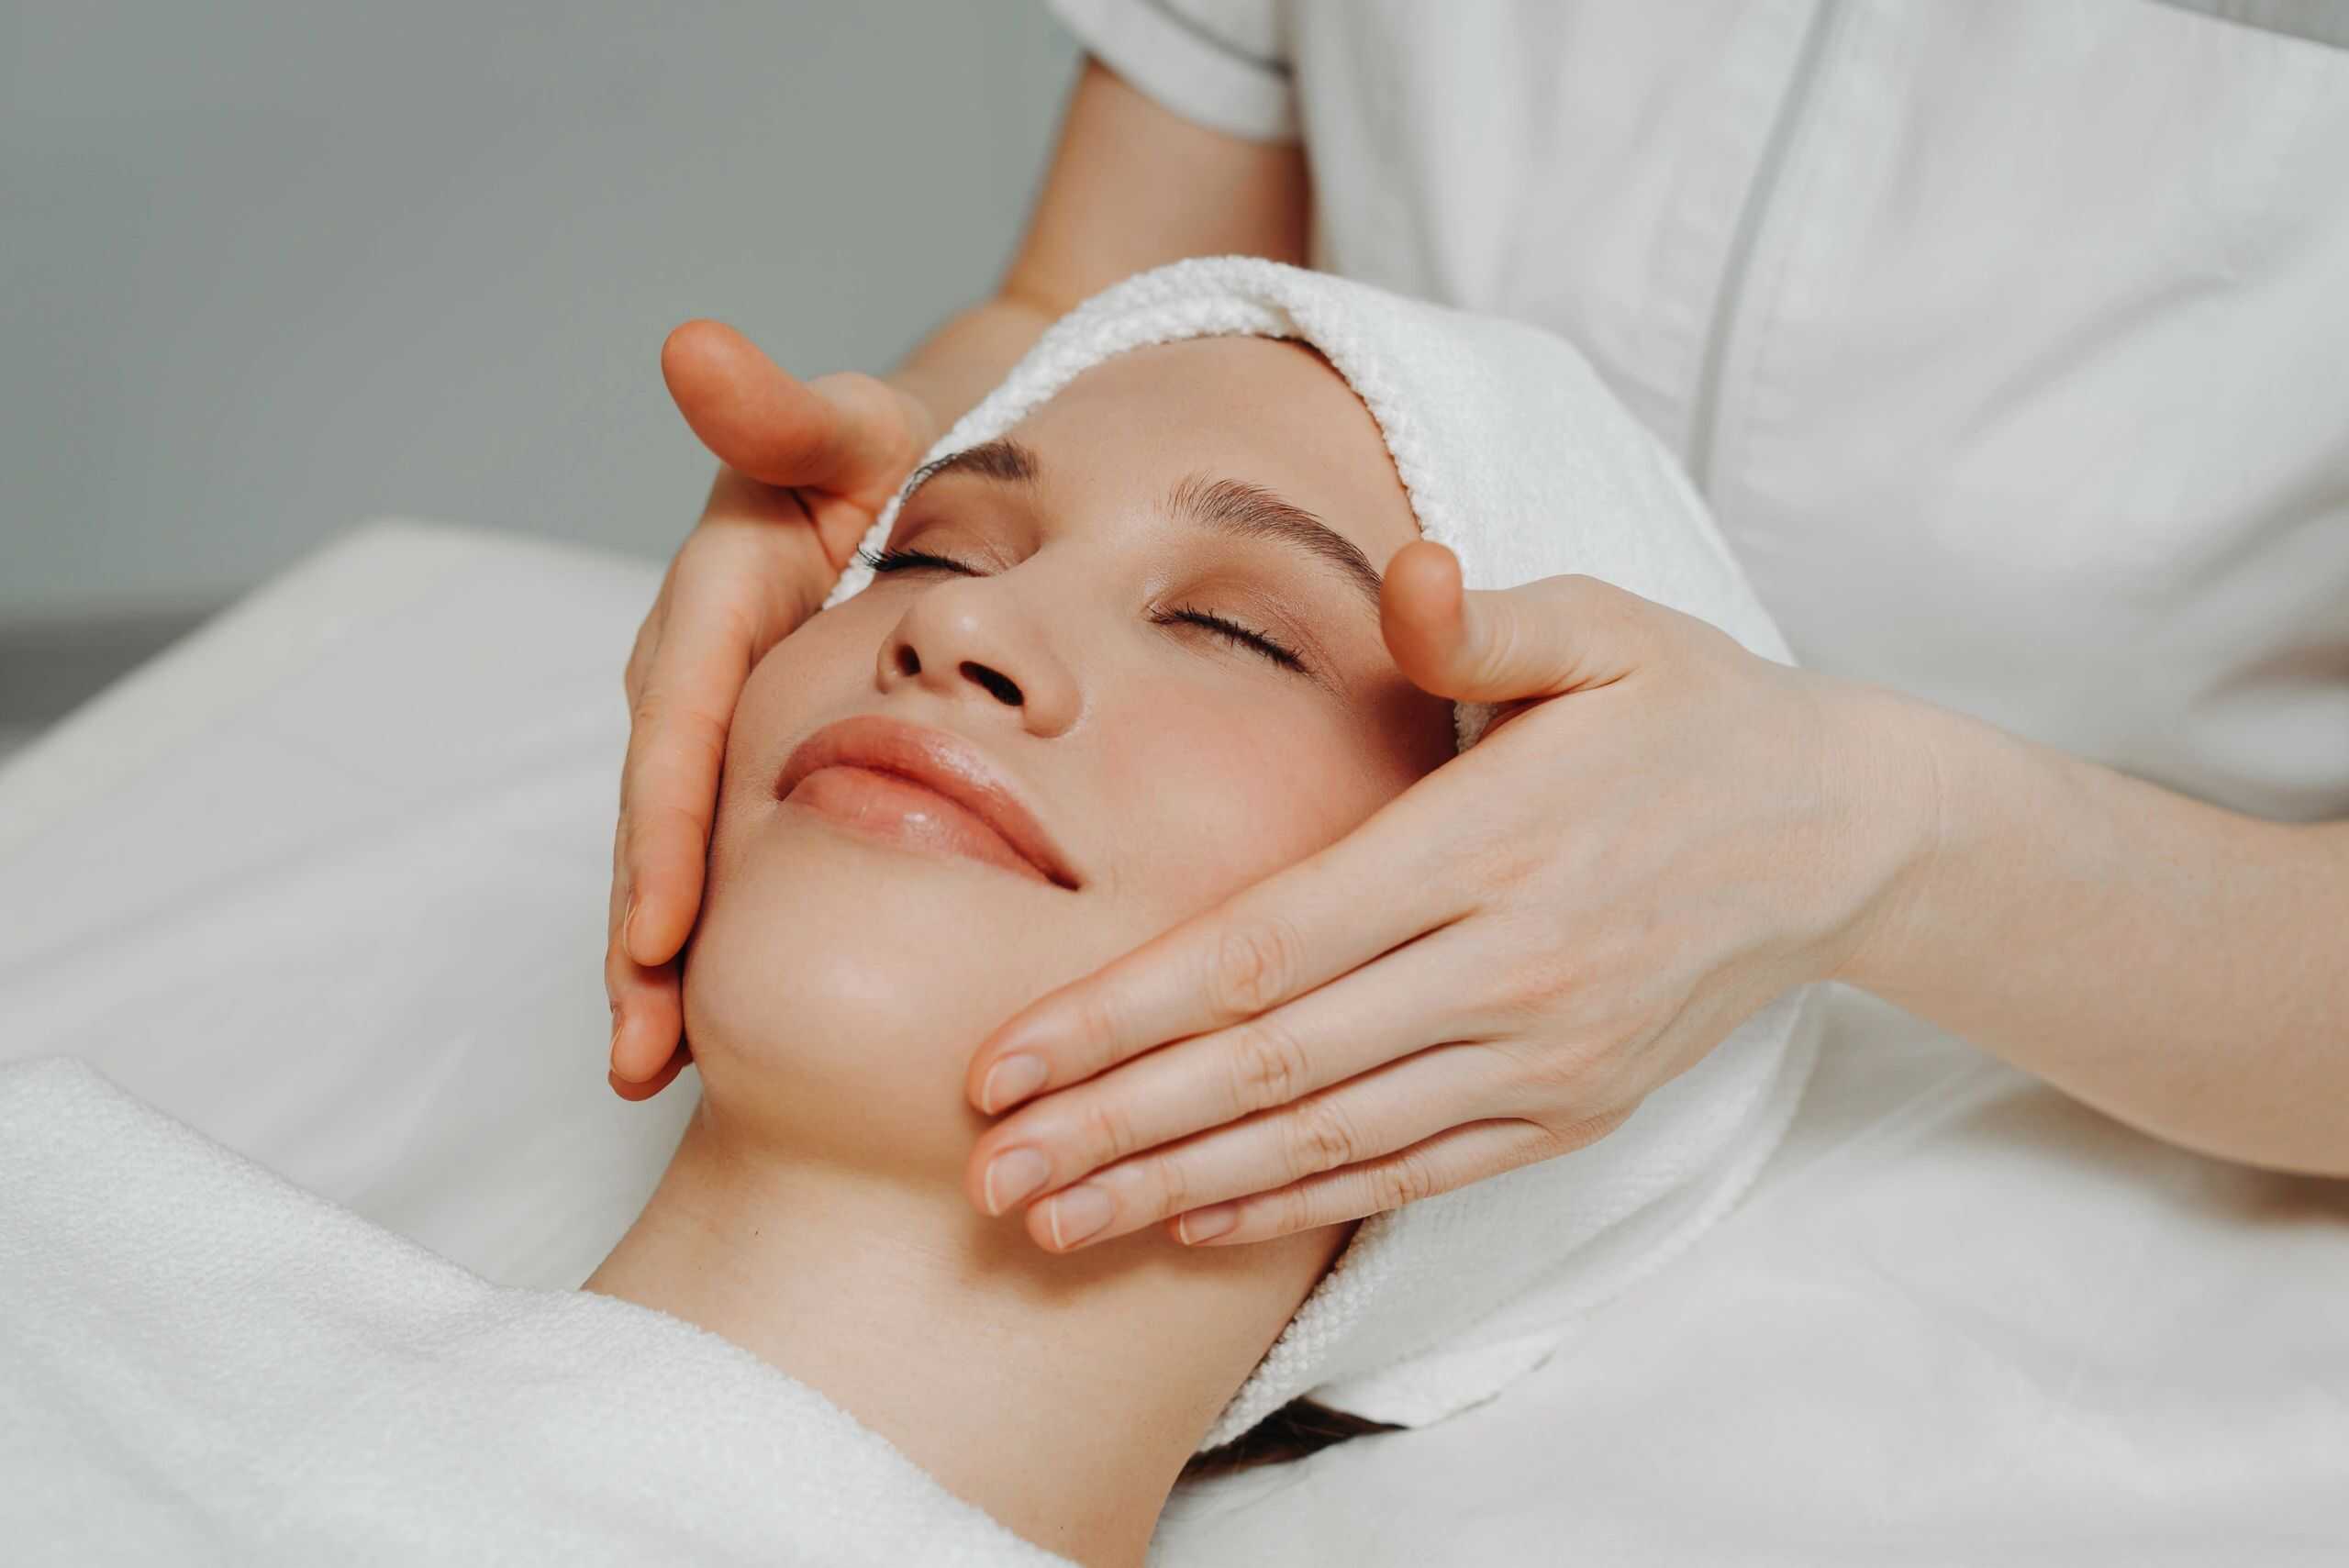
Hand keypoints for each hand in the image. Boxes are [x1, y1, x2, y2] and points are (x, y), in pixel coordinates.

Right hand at [607, 321, 935, 1099]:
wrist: (954, 460)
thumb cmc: (917, 440)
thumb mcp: (861, 420)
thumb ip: (783, 408)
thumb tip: (693, 349)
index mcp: (722, 594)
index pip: (681, 724)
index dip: (665, 832)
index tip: (657, 937)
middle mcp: (703, 663)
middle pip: (663, 811)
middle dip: (644, 934)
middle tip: (643, 1051)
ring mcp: (727, 715)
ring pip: (683, 845)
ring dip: (661, 957)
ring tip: (657, 1065)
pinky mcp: (758, 749)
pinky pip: (726, 846)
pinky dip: (713, 929)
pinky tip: (714, 1024)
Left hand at [960, 541, 1932, 1248]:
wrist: (1842, 833)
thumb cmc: (1692, 713)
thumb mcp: (1609, 628)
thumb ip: (1489, 615)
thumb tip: (1406, 575)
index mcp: (1484, 845)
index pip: (1266, 948)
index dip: (1125, 1015)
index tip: (1006, 1062)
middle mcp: (1507, 968)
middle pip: (1272, 1068)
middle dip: (1116, 1127)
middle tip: (987, 1178)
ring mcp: (1542, 1055)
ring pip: (1327, 1144)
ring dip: (1177, 1190)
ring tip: (1051, 1222)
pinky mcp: (1569, 1108)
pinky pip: (1410, 1175)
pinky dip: (1297, 1205)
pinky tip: (1194, 1224)